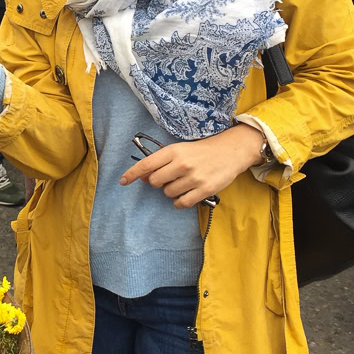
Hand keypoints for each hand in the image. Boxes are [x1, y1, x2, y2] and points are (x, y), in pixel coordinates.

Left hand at [119, 124, 264, 208]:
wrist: (231, 151)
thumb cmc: (201, 151)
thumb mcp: (180, 150)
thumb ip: (161, 162)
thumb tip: (141, 176)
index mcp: (173, 151)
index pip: (146, 164)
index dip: (131, 174)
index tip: (122, 181)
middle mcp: (181, 164)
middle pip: (154, 182)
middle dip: (157, 182)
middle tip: (170, 177)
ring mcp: (193, 178)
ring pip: (167, 193)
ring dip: (171, 191)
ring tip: (183, 182)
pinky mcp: (204, 190)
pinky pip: (181, 203)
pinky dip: (180, 202)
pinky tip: (185, 194)